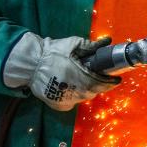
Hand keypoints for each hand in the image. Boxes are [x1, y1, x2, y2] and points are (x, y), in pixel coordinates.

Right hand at [3, 33, 119, 110]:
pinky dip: (74, 95)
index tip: (116, 79)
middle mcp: (75, 92)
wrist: (30, 63)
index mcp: (81, 77)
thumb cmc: (53, 52)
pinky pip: (72, 102)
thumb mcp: (73, 45)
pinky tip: (70, 86)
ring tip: (82, 79)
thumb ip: (91, 45)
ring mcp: (66, 100)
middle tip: (97, 76)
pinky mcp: (58, 104)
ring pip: (83, 97)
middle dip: (98, 84)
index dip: (111, 82)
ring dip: (86, 90)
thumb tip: (107, 41)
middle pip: (94, 91)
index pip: (102, 84)